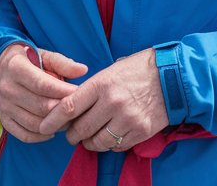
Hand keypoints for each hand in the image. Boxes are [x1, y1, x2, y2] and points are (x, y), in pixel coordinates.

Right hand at [0, 44, 86, 143]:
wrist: (1, 68)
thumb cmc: (29, 60)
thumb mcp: (44, 55)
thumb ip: (63, 63)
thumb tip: (83, 70)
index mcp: (16, 67)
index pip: (43, 85)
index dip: (63, 92)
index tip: (80, 93)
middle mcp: (7, 88)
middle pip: (41, 107)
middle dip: (63, 110)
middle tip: (79, 109)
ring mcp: (4, 106)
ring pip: (35, 124)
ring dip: (55, 125)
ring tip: (69, 119)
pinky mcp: (4, 120)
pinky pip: (25, 135)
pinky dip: (41, 136)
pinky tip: (53, 129)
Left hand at [37, 48, 168, 152]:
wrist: (172, 75)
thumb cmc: (137, 69)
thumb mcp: (111, 70)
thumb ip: (92, 88)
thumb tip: (71, 106)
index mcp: (101, 84)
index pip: (68, 107)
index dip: (52, 120)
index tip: (45, 125)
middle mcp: (112, 103)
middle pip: (80, 128)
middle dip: (71, 135)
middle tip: (70, 134)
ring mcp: (127, 119)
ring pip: (97, 142)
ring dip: (89, 143)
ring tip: (89, 138)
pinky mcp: (140, 131)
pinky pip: (116, 146)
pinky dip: (110, 145)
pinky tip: (110, 136)